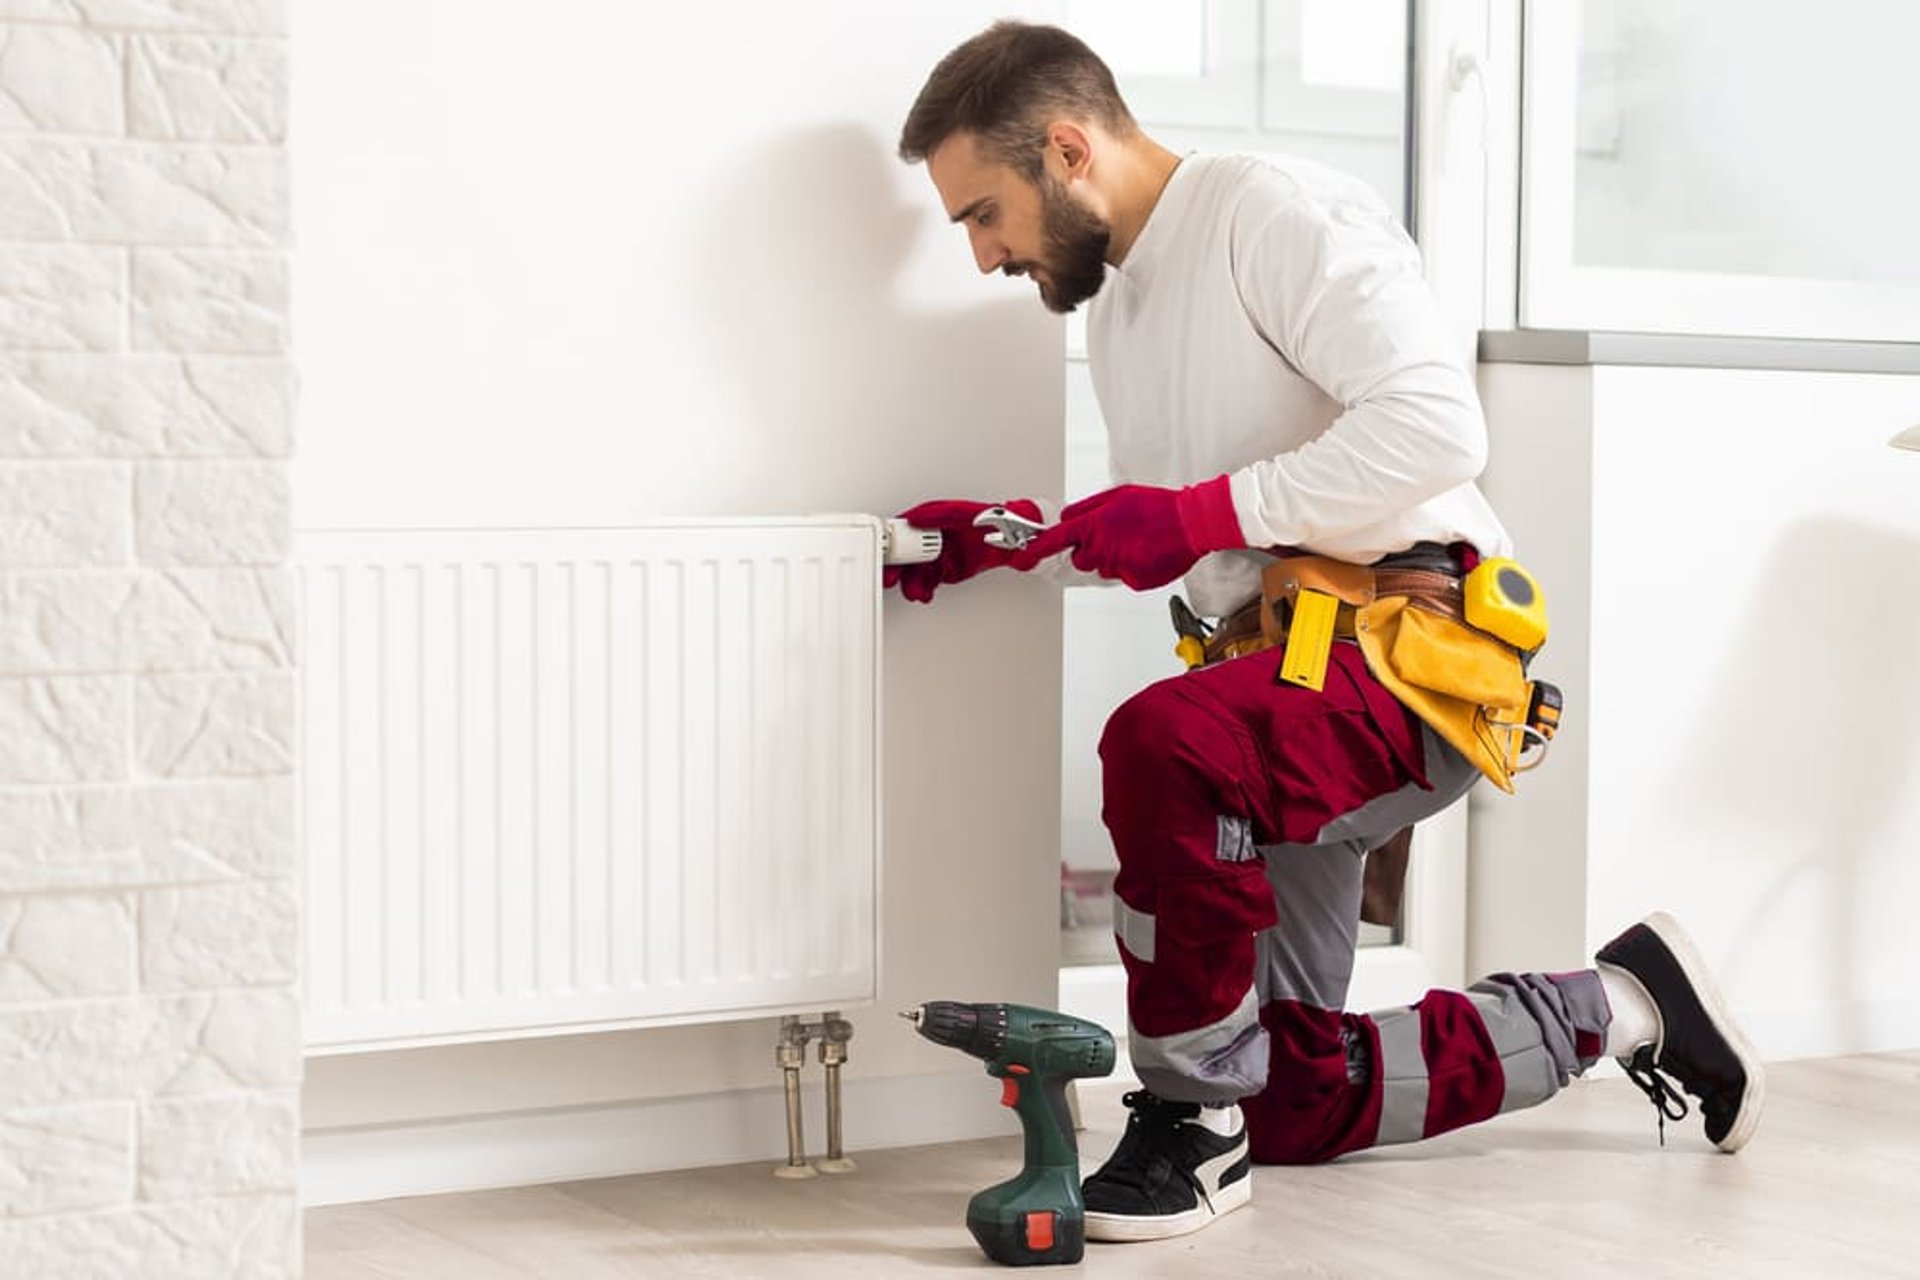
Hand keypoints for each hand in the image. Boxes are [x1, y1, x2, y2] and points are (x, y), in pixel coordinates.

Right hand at [883, 498, 1046, 602]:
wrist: (1022, 541)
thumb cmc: (999, 521)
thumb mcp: (966, 514)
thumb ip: (940, 514)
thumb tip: (916, 517)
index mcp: (935, 518)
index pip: (905, 530)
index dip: (892, 542)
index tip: (885, 554)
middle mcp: (936, 536)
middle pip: (908, 553)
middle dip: (899, 568)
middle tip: (891, 578)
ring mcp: (943, 553)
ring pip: (918, 570)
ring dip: (912, 583)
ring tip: (915, 592)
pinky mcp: (951, 569)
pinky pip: (931, 580)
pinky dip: (925, 589)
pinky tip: (924, 594)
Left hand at [1023, 476, 1242, 590]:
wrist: (1193, 523)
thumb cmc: (1158, 506)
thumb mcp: (1117, 495)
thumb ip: (1087, 508)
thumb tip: (1067, 519)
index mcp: (1095, 525)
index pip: (1055, 540)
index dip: (1035, 550)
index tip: (1021, 557)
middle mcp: (1102, 548)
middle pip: (1080, 559)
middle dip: (1090, 551)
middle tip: (1114, 537)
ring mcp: (1118, 566)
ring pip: (1103, 569)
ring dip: (1113, 558)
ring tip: (1136, 542)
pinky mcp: (1134, 580)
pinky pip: (1123, 577)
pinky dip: (1132, 568)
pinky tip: (1147, 553)